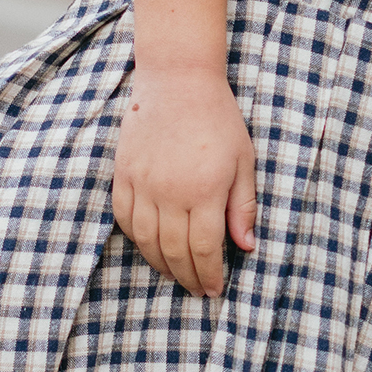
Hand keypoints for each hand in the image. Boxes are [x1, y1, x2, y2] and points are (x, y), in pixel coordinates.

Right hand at [111, 64, 258, 297]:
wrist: (178, 81)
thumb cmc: (219, 119)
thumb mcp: (244, 161)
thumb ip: (243, 207)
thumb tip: (247, 247)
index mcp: (205, 191)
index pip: (204, 249)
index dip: (209, 275)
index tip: (214, 290)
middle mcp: (170, 193)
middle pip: (174, 251)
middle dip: (187, 277)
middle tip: (197, 291)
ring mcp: (143, 183)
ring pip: (146, 240)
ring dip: (160, 264)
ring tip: (174, 275)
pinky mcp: (124, 173)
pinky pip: (124, 217)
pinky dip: (135, 238)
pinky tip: (148, 247)